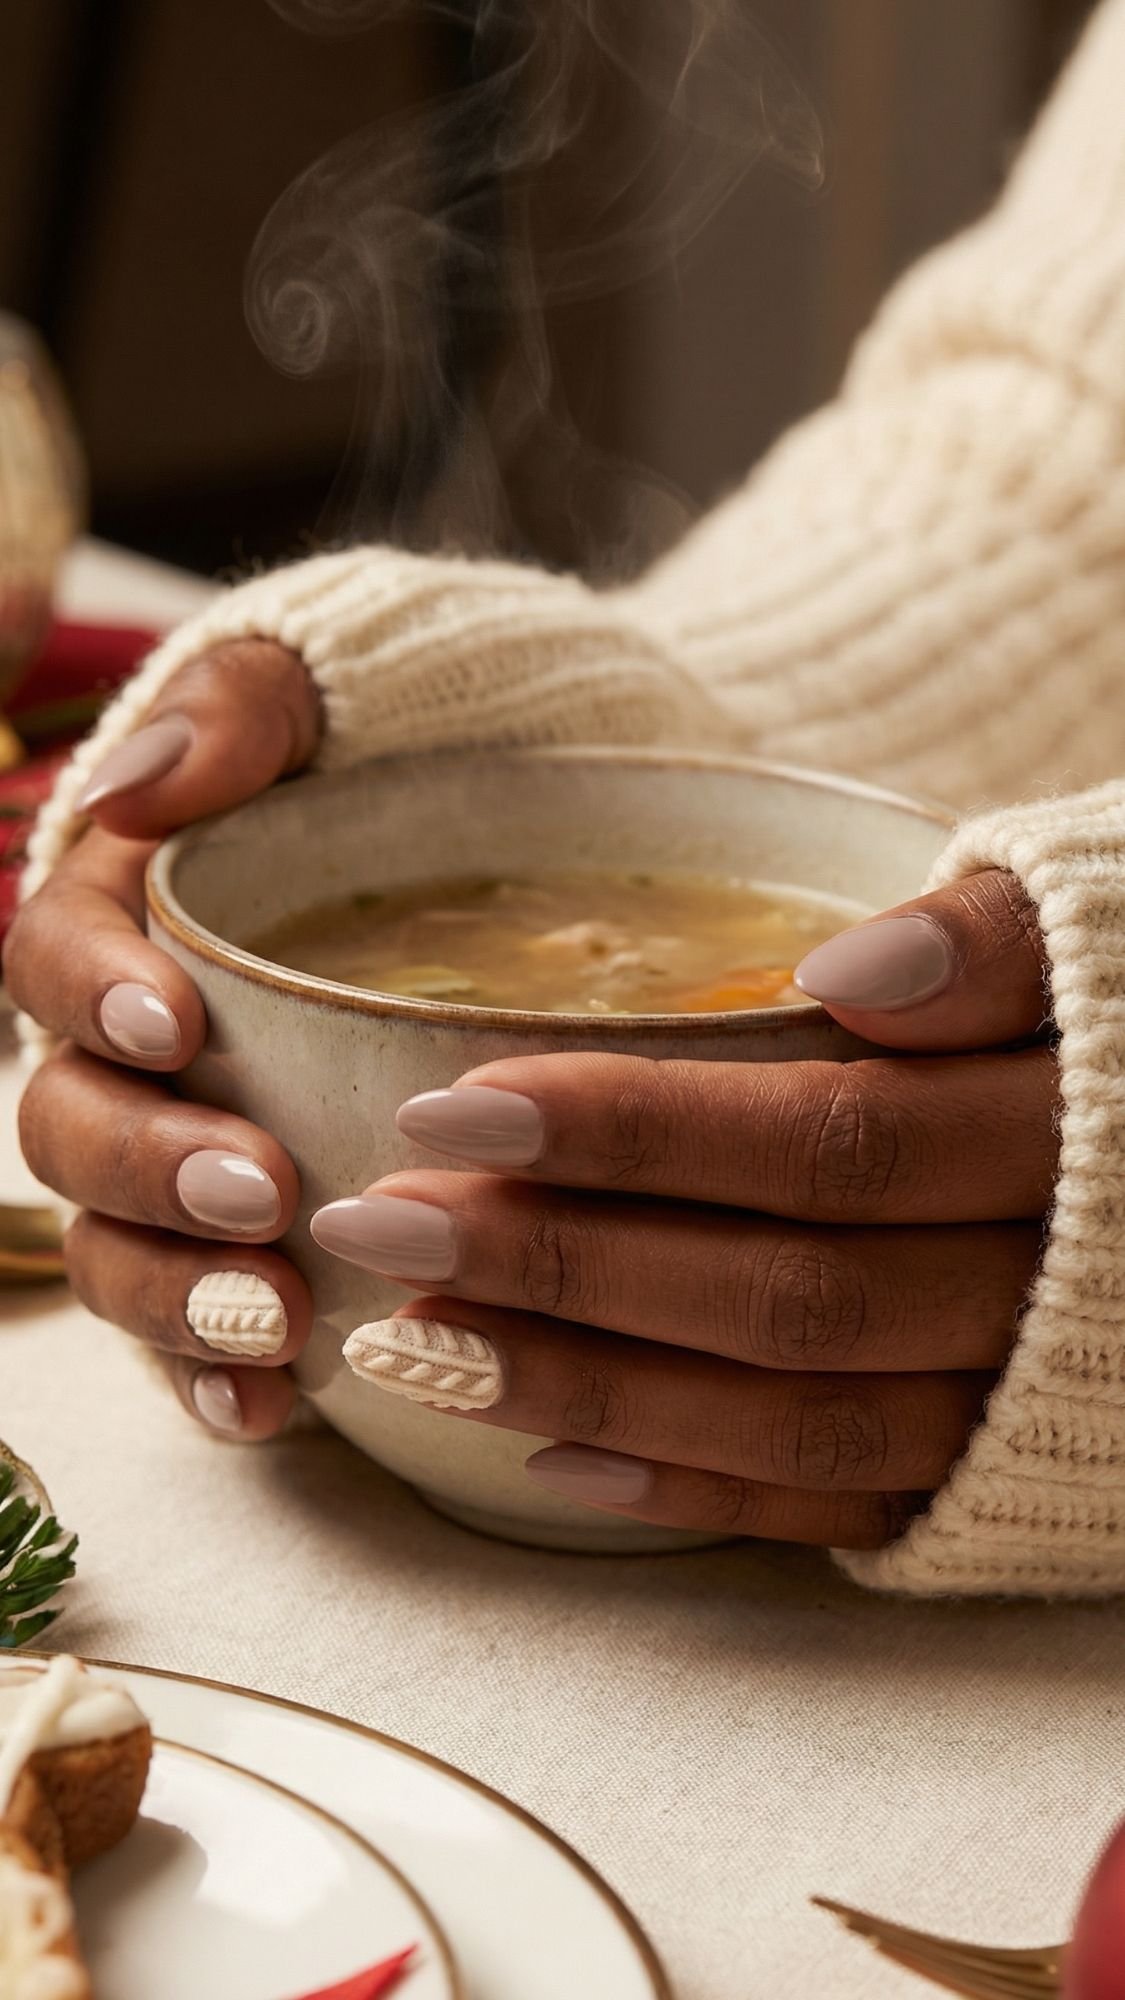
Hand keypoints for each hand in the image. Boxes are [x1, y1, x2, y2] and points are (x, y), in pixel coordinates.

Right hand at [7, 640, 320, 1437]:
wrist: (489, 860)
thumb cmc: (394, 776)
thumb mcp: (331, 703)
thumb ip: (241, 713)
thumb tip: (146, 782)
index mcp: (121, 923)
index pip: (53, 957)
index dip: (93, 997)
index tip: (179, 1027)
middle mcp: (125, 1056)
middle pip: (72, 1125)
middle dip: (150, 1167)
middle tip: (255, 1189)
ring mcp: (172, 1163)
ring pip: (118, 1244)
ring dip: (176, 1291)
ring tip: (269, 1320)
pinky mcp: (230, 1250)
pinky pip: (191, 1329)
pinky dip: (216, 1374)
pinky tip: (272, 1406)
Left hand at [311, 869, 1057, 1548]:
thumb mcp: (1115, 922)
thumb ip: (1003, 940)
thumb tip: (843, 970)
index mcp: (1071, 1131)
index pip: (826, 1137)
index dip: (635, 1130)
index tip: (455, 1103)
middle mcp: (1050, 1285)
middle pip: (784, 1288)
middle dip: (565, 1262)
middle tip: (382, 1225)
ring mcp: (1025, 1397)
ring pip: (797, 1415)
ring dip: (594, 1385)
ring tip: (420, 1346)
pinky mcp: (1002, 1475)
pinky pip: (845, 1507)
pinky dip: (697, 1492)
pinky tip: (554, 1462)